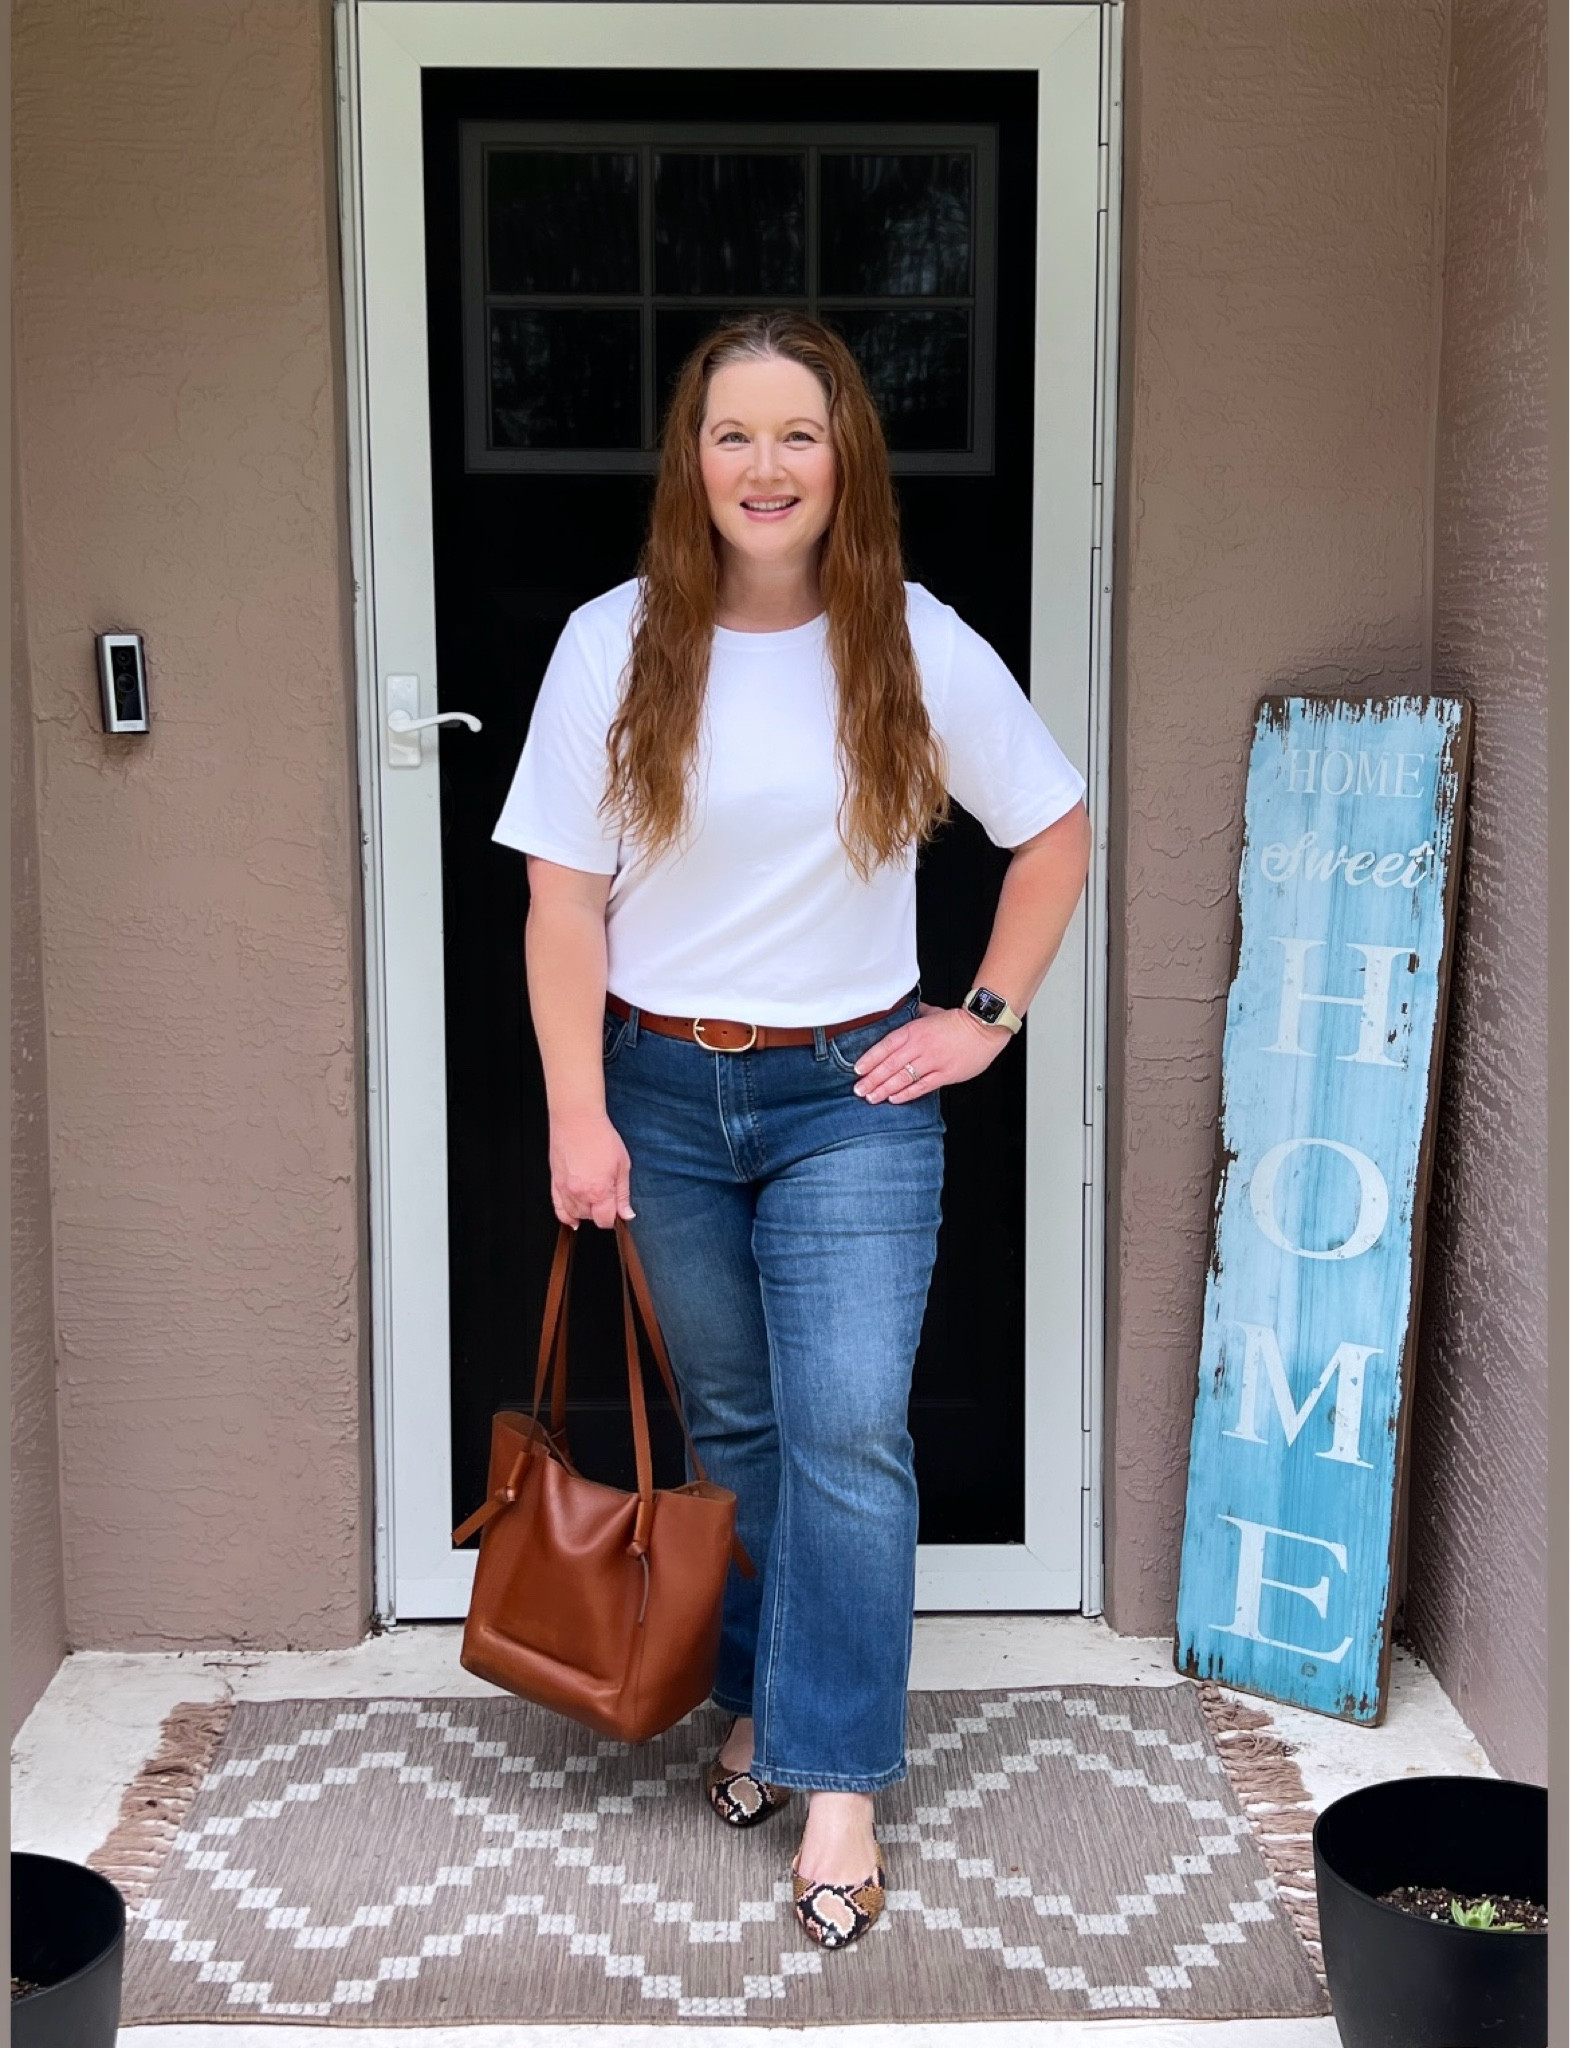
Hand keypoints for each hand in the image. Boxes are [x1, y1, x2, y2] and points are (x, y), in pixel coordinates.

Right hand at [548, 1109, 633, 1228]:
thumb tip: (627, 1214)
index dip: (613, 1218)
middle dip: (600, 1211)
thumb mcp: (622, 1165)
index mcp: (599, 1191)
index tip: (617, 1210)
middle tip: (606, 1197)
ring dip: (585, 1212)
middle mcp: (580, 1194)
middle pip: (590, 1218)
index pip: (605, 1220)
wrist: (577, 1120)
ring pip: (574, 1214)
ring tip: (592, 1200)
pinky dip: (565, 1216)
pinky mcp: (555, 1182)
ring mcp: (565, 1189)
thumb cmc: (600, 1137)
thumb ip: (623, 1194)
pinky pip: (558, 1208)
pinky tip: (572, 1219)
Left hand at [851, 1002, 1010, 1103]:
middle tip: (858, 1090)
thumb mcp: (931, 1012)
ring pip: (903, 1078)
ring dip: (884, 1089)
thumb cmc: (958, 1020)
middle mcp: (921, 1046)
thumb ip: (913, 1015)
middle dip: (872, 1079)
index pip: (886, 1046)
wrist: (984, 1027)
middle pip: (890, 1065)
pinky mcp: (946, 1074)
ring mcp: (933, 1062)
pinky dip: (907, 1094)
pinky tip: (894, 1099)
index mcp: (914, 1030)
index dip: (870, 1059)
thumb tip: (898, 1012)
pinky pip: (922, 1087)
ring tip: (871, 1097)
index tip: (857, 1070)